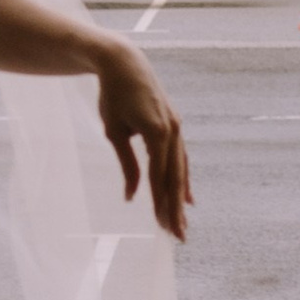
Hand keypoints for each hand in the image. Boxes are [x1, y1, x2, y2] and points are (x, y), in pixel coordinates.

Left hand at [94, 46, 189, 240]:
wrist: (124, 63)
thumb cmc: (112, 96)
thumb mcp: (114, 132)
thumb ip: (127, 165)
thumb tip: (132, 196)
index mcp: (157, 132)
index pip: (160, 176)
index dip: (161, 203)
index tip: (161, 227)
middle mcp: (172, 131)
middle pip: (175, 178)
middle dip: (176, 208)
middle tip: (178, 236)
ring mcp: (176, 127)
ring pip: (181, 170)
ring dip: (181, 198)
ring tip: (182, 223)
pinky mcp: (174, 126)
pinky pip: (181, 158)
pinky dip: (183, 179)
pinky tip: (186, 198)